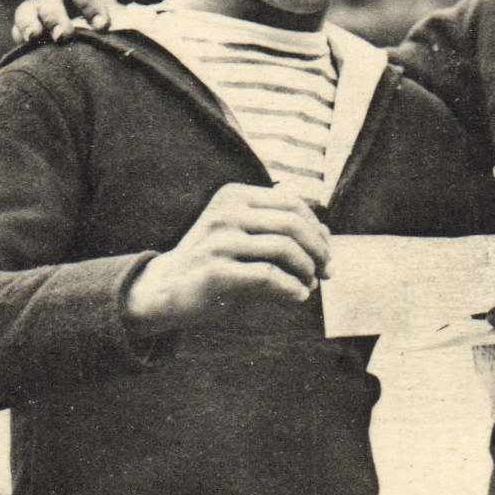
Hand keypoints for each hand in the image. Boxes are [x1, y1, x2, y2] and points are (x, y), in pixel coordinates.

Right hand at [12, 0, 155, 43]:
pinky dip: (21, 38)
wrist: (127, 8)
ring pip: (28, 11)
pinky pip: (21, 30)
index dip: (87, 1)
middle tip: (64, 35)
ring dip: (29, 24)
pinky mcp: (41, 27)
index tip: (103, 25)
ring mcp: (47, 8)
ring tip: (34, 38)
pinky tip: (28, 50)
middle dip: (55, 16)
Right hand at [124, 184, 330, 334]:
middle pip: (293, 224)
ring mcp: (218, 241)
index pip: (293, 204)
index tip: (327, 255)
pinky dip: (291, 288)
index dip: (318, 230)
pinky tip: (297, 297)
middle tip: (326, 272)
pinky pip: (267, 277)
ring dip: (306, 271)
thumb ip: (281, 233)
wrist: (166, 289)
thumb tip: (328, 237)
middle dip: (318, 250)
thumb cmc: (215, 263)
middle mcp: (226, 213)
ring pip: (283, 249)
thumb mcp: (247, 239)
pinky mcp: (214, 272)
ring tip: (309, 286)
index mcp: (235, 197)